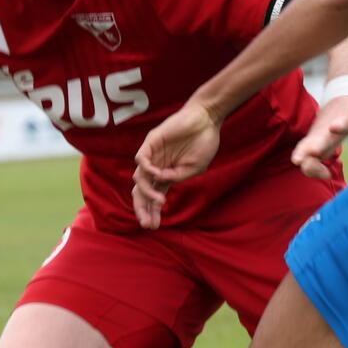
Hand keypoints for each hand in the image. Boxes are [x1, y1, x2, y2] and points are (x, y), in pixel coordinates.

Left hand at [131, 100, 221, 228]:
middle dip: (141, 208)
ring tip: (160, 200)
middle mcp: (156, 166)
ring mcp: (152, 155)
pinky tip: (157, 176)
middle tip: (146, 224)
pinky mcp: (152, 142)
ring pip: (139, 178)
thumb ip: (177, 177)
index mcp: (167, 175)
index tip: (153, 227)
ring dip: (147, 192)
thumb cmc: (204, 142)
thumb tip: (160, 184)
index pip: (153, 196)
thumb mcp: (194, 168)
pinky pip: (141, 158)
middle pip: (141, 191)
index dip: (151, 212)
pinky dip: (146, 169)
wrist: (207, 120)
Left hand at [290, 95, 347, 179]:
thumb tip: (326, 176)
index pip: (309, 158)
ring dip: (338, 126)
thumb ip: (313, 166)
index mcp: (316, 143)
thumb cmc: (327, 130)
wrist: (339, 99)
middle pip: (320, 140)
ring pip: (341, 124)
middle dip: (315, 146)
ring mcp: (341, 120)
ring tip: (334, 127)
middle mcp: (326, 132)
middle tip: (311, 152)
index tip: (327, 174)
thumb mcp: (319, 149)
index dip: (313, 169)